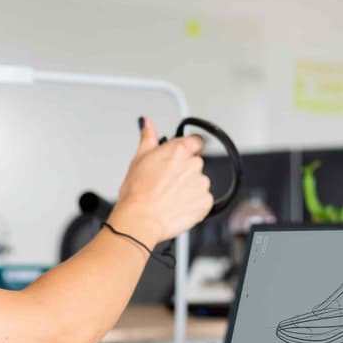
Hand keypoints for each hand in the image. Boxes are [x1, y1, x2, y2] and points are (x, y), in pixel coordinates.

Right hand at [111, 117, 213, 246]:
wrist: (141, 219)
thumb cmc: (137, 193)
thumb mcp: (139, 159)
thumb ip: (148, 137)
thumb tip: (147, 123)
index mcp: (179, 150)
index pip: (196, 141)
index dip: (189, 149)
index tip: (181, 157)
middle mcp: (194, 164)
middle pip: (195, 163)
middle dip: (184, 172)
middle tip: (166, 183)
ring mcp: (201, 184)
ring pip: (199, 183)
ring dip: (189, 188)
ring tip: (169, 197)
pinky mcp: (205, 203)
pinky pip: (203, 200)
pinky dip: (193, 204)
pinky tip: (177, 206)